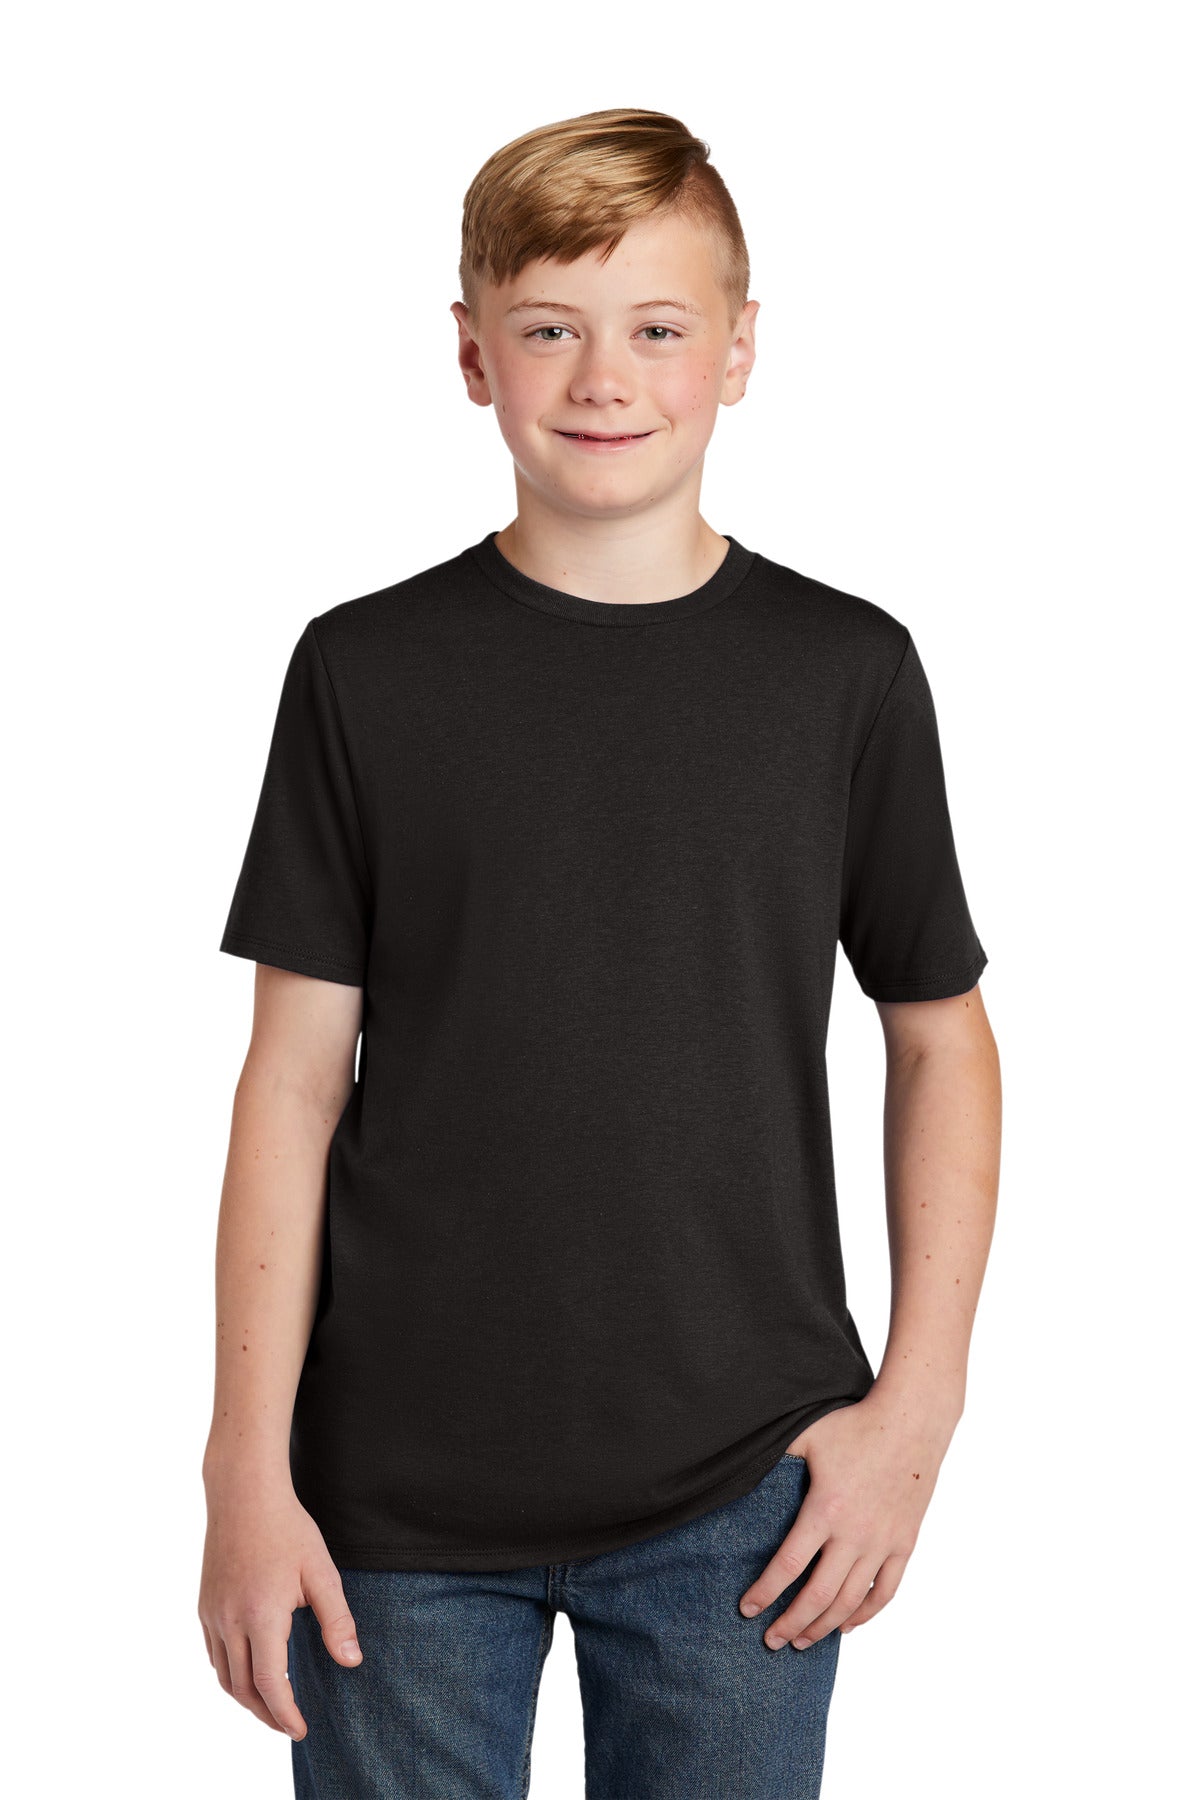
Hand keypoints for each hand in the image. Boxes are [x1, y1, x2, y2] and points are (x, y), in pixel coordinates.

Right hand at [198, 1474, 362, 1740]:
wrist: (243, 1494)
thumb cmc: (287, 1528)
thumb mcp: (321, 1572)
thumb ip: (337, 1620)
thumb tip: (352, 1662)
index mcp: (261, 1616)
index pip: (270, 1685)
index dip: (285, 1714)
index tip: (301, 1729)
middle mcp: (230, 1621)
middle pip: (243, 1690)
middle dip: (267, 1714)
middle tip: (289, 1724)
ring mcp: (212, 1615)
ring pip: (224, 1676)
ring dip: (247, 1699)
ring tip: (272, 1706)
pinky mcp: (205, 1606)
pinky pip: (214, 1655)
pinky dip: (231, 1675)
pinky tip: (250, 1672)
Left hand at [738, 1394, 954, 1649]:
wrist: (911, 1423)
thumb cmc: (855, 1425)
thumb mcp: (808, 1436)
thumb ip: (777, 1458)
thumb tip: (742, 1463)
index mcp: (824, 1510)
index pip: (788, 1565)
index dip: (765, 1592)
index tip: (746, 1610)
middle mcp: (854, 1534)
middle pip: (818, 1596)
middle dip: (790, 1623)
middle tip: (771, 1641)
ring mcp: (882, 1543)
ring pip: (850, 1602)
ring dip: (824, 1627)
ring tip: (802, 1642)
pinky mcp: (904, 1544)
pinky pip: (885, 1592)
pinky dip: (865, 1614)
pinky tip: (847, 1625)